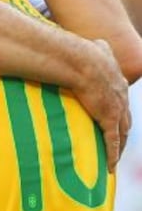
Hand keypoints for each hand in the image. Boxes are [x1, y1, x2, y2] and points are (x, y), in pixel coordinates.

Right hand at [72, 39, 129, 172]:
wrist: (83, 61)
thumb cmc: (86, 52)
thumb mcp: (99, 47)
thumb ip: (101, 48)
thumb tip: (99, 43)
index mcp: (119, 82)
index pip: (121, 102)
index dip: (118, 112)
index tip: (113, 119)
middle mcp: (122, 98)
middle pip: (126, 120)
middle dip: (122, 131)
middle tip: (116, 142)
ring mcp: (117, 109)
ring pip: (122, 133)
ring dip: (119, 146)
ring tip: (113, 157)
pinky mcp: (109, 119)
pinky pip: (112, 142)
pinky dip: (112, 155)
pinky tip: (110, 167)